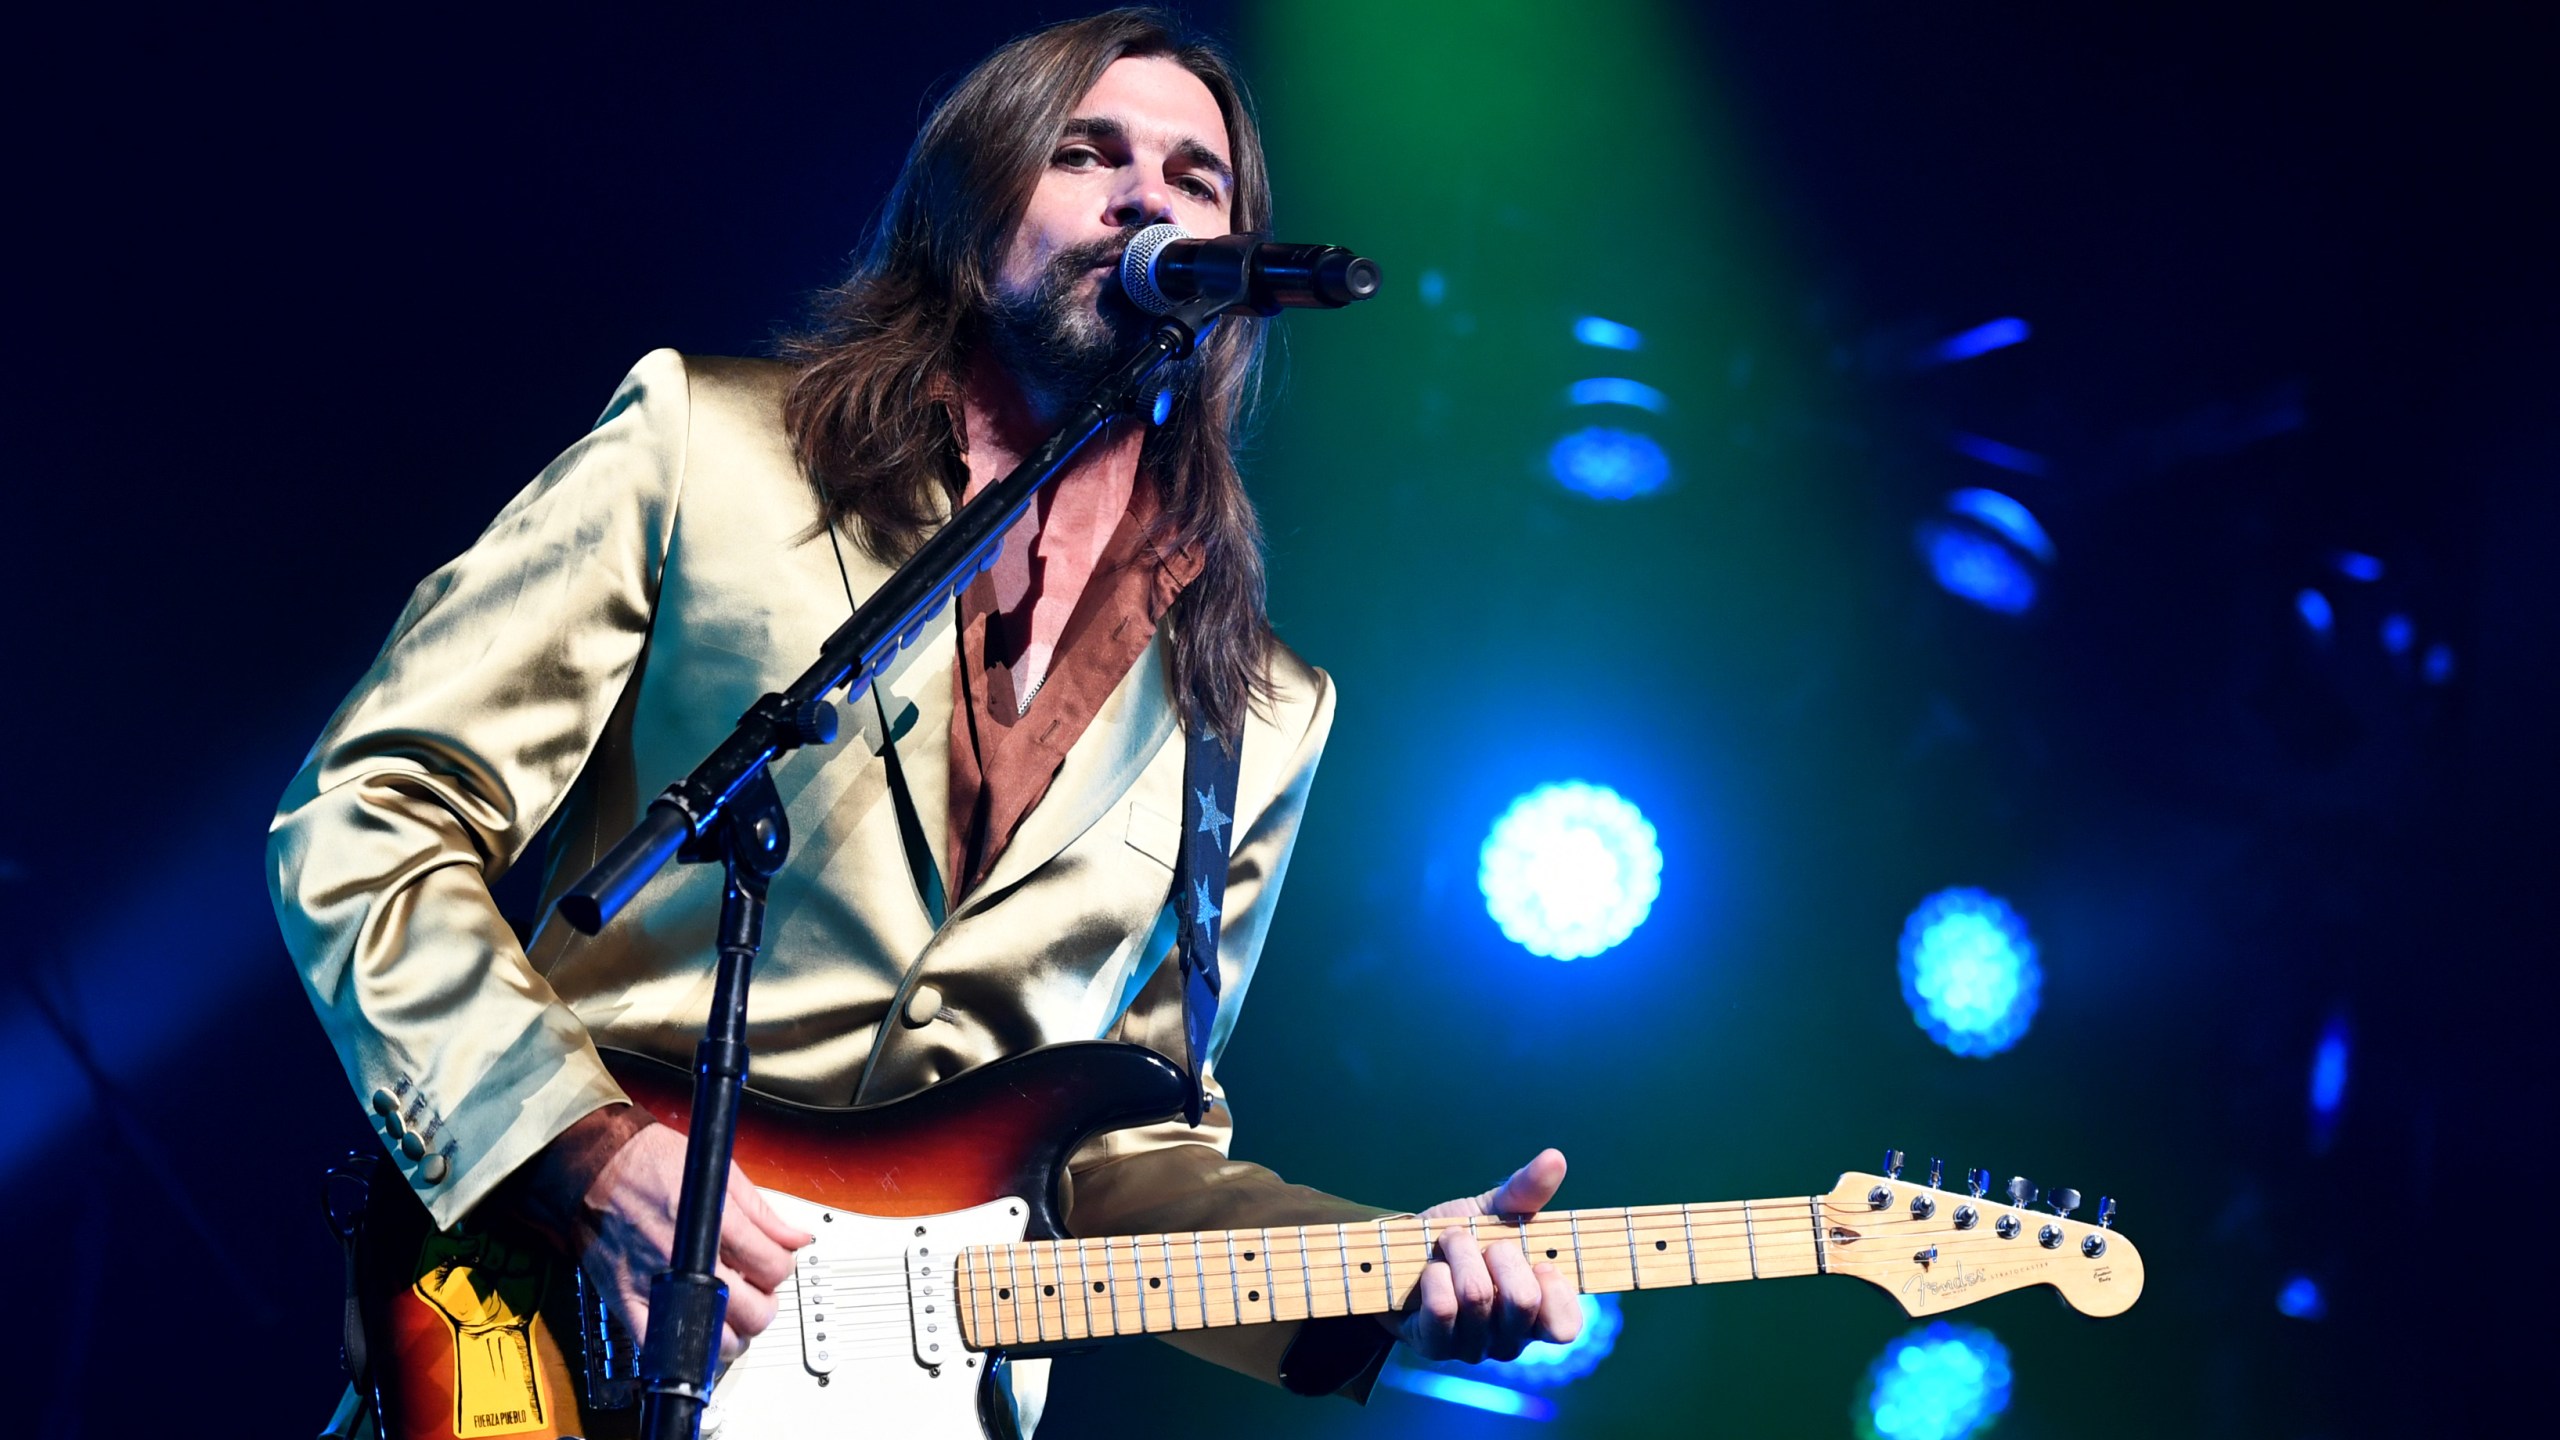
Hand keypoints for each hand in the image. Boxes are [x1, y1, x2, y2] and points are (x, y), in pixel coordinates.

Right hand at [572, 1124, 814, 1361]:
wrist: (594, 1168)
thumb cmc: (650, 1162)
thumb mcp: (719, 1174)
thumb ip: (762, 1212)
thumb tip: (797, 1238)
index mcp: (715, 1223)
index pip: (772, 1267)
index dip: (783, 1268)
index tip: (775, 1264)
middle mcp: (689, 1258)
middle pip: (753, 1311)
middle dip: (766, 1304)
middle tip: (758, 1292)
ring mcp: (658, 1284)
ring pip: (715, 1338)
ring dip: (734, 1332)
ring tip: (731, 1314)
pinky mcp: (627, 1300)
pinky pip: (660, 1345)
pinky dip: (684, 1348)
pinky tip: (694, 1332)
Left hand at [1381, 1149, 1581, 1362]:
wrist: (1399, 1251)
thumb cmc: (1462, 1236)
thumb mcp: (1496, 1212)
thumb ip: (1527, 1191)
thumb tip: (1555, 1158)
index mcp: (1537, 1311)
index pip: (1565, 1325)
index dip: (1555, 1290)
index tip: (1536, 1260)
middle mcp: (1510, 1338)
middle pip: (1522, 1300)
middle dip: (1498, 1252)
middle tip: (1481, 1242)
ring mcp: (1473, 1347)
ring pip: (1477, 1296)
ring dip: (1459, 1253)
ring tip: (1450, 1243)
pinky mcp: (1435, 1346)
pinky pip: (1442, 1307)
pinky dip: (1434, 1274)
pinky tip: (1431, 1269)